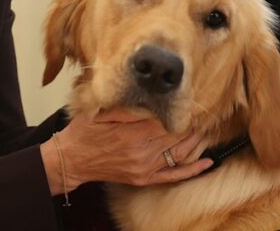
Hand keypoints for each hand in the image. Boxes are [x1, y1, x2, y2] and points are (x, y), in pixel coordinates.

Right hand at [46, 108, 210, 191]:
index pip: (166, 120)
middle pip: (177, 137)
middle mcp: (142, 151)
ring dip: (197, 143)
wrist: (72, 160)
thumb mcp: (102, 111)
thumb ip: (127, 107)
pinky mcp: (143, 178)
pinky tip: (207, 162)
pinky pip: (173, 176)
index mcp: (133, 132)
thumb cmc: (84, 132)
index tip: (192, 103)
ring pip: (180, 155)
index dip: (182, 112)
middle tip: (206, 115)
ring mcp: (144, 167)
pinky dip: (192, 169)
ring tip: (207, 130)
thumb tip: (150, 100)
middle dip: (194, 126)